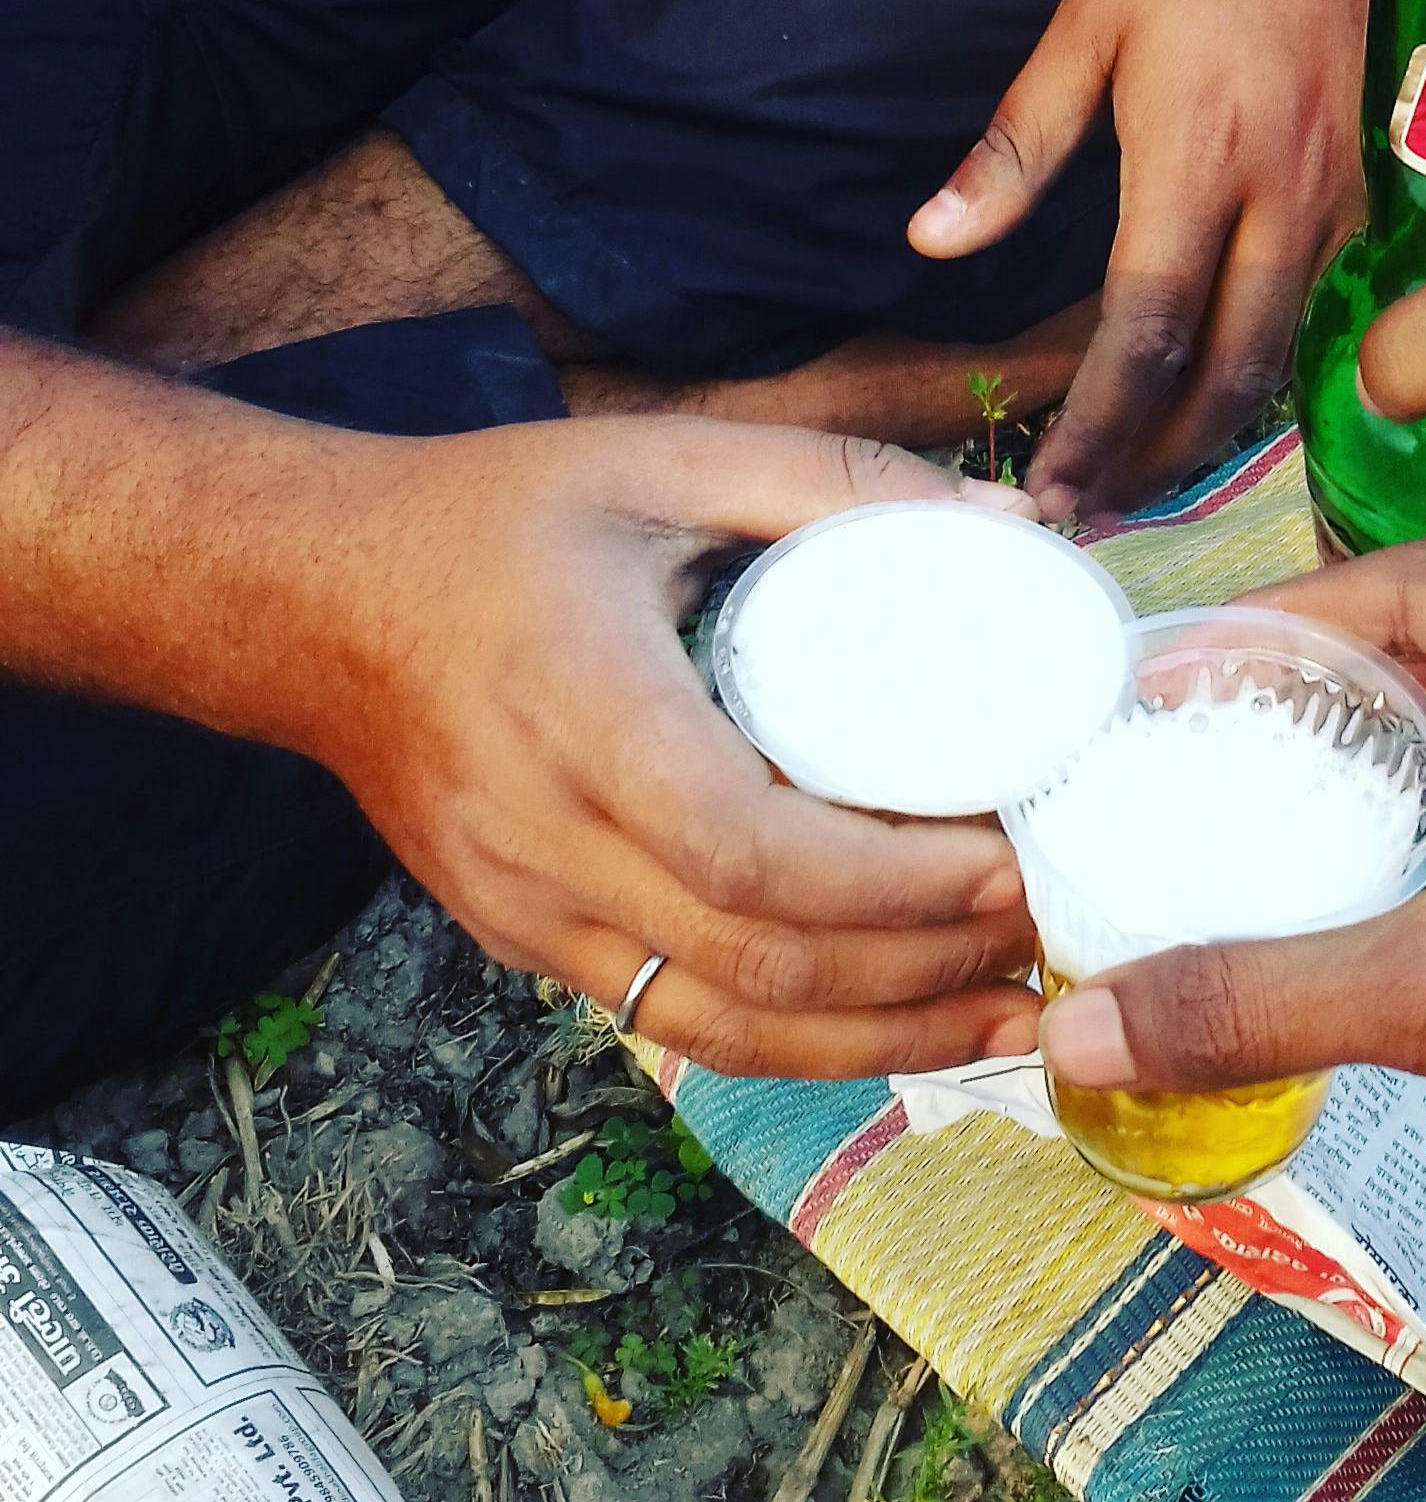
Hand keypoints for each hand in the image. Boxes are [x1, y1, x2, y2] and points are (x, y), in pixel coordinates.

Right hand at [293, 419, 1042, 1076]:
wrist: (309, 603)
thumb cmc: (494, 521)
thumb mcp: (660, 459)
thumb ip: (832, 479)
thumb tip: (1007, 527)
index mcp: (581, 707)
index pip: (747, 850)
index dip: (892, 882)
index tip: (1004, 861)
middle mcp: (544, 836)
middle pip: (757, 961)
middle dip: (920, 972)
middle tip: (1039, 935)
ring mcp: (526, 909)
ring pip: (721, 1024)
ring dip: (879, 1042)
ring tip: (1004, 1019)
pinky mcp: (525, 941)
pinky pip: (675, 1019)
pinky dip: (798, 1042)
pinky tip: (895, 1027)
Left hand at [908, 0, 1371, 516]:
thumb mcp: (1078, 28)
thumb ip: (1010, 152)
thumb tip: (929, 243)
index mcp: (1196, 154)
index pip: (1146, 332)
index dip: (1098, 428)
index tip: (1052, 491)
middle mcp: (1282, 190)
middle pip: (1230, 375)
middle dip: (1160, 460)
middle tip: (1098, 512)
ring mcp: (1339, 192)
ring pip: (1284, 354)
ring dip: (1214, 430)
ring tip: (1143, 473)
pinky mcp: (1371, 185)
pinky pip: (1318, 307)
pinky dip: (1265, 367)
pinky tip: (1216, 393)